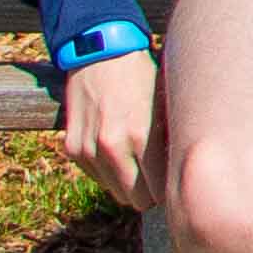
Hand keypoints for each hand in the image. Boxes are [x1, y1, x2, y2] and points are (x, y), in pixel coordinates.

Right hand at [57, 44, 161, 205]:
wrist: (102, 52)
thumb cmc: (142, 77)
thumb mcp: (164, 107)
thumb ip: (168, 145)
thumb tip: (180, 178)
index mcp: (141, 137)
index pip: (158, 192)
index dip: (167, 189)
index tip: (172, 181)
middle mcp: (111, 147)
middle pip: (135, 200)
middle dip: (147, 191)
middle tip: (155, 174)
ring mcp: (88, 149)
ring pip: (114, 191)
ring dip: (126, 181)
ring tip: (135, 157)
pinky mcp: (72, 147)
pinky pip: (95, 176)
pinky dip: (106, 169)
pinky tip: (115, 146)